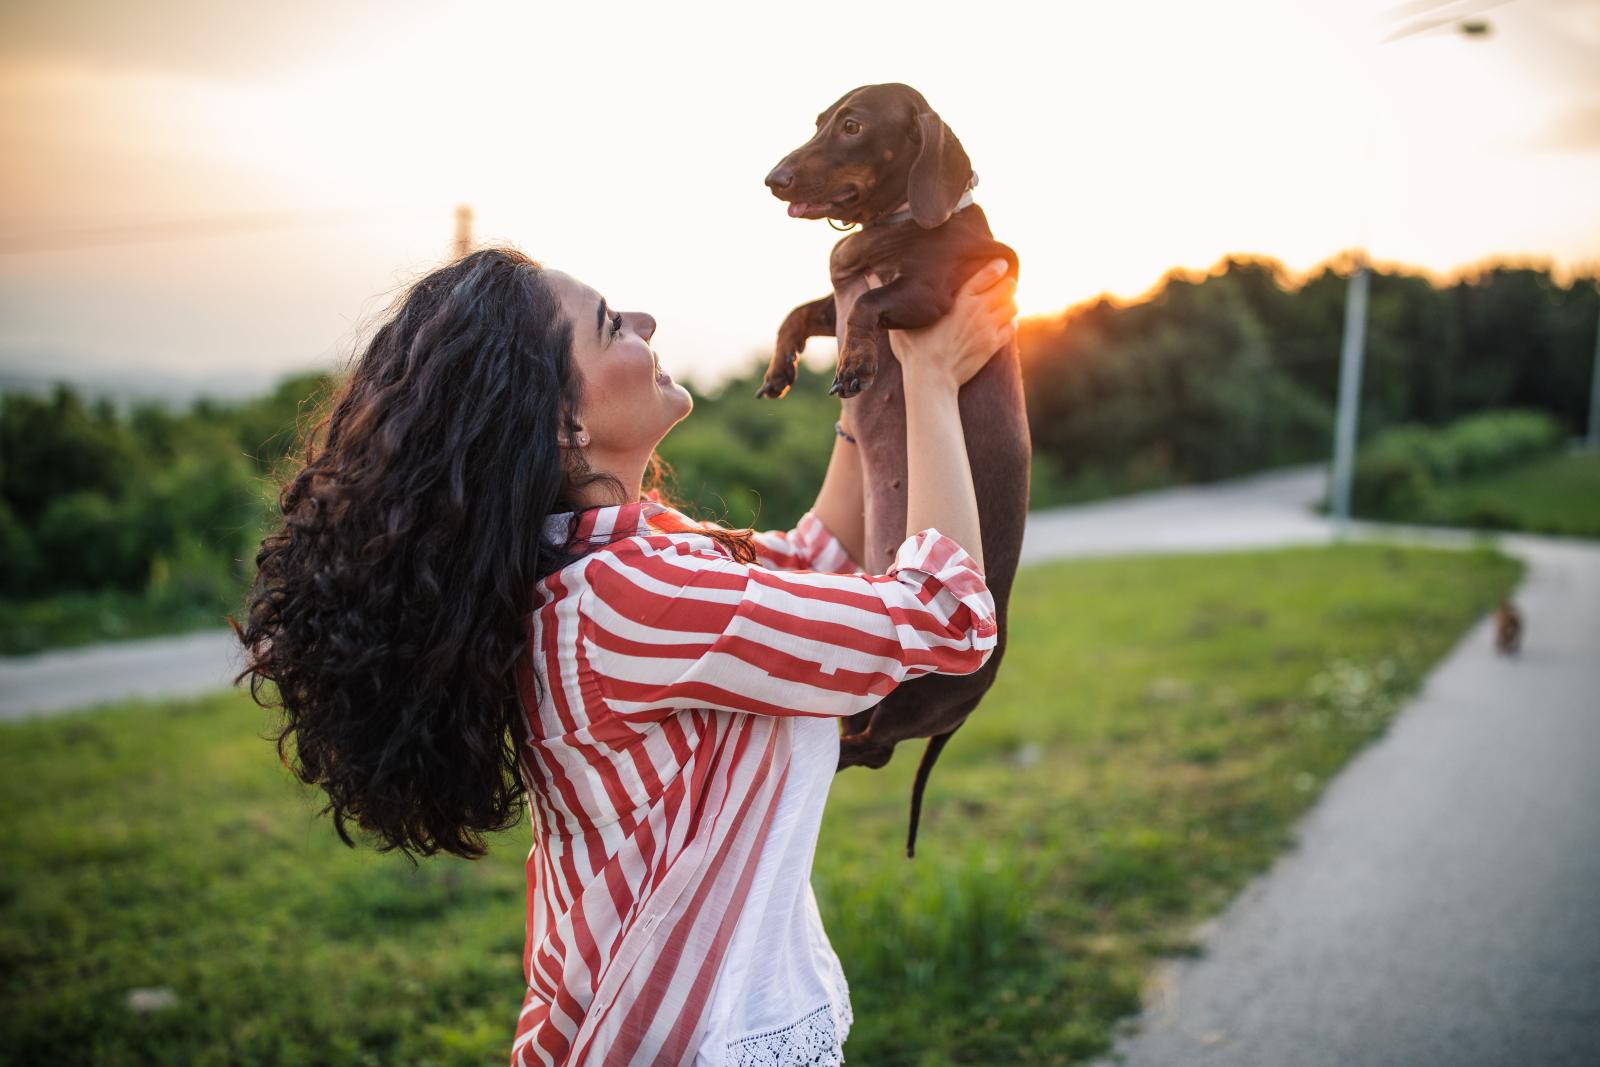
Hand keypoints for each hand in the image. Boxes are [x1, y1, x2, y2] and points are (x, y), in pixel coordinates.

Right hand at [887, 259, 1016, 390]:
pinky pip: (1011, 328)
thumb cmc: (914, 350)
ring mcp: (988, 329)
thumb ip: (885, 293)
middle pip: (1008, 286)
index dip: (996, 267)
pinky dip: (1009, 324)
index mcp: (960, 299)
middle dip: (1006, 284)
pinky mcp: (992, 346)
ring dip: (1009, 304)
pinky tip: (1002, 325)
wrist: (932, 380)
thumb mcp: (899, 320)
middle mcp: (978, 310)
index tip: (998, 265)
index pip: (988, 273)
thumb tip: (867, 273)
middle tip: (999, 286)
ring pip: (1013, 306)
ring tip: (1001, 305)